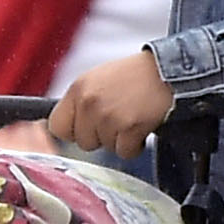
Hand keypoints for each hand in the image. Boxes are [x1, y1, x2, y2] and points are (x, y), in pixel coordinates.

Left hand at [54, 51, 174, 159]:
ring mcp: (109, 115)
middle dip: (100, 136)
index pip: (57, 126)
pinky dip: (135, 146)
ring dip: (120, 139)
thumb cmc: (133, 76)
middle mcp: (89, 102)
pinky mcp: (129, 127)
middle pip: (83, 142)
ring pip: (105, 147)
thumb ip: (79, 102)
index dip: (72, 132)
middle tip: (117, 119)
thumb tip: (62, 128)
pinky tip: (140, 127)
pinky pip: (124, 152)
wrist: (166, 71)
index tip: (85, 129)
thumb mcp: (97, 79)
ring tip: (130, 117)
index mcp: (78, 88)